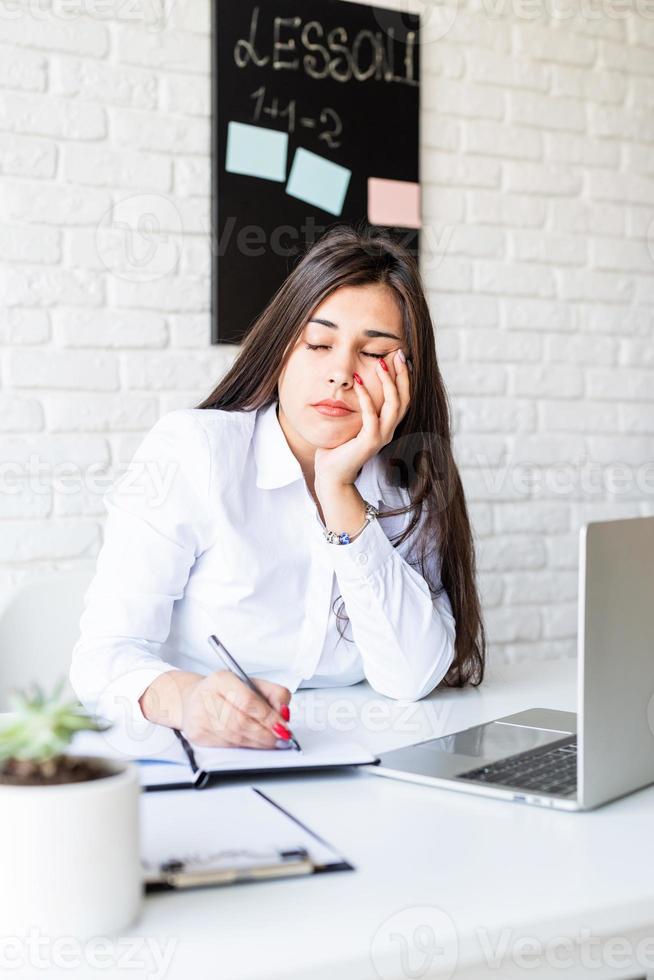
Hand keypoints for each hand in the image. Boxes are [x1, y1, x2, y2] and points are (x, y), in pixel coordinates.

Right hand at [179, 671, 292, 748]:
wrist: (194, 699)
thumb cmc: (225, 692)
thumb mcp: (252, 683)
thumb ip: (274, 694)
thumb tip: (284, 713)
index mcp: (221, 680)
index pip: (247, 701)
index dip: (268, 717)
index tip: (283, 726)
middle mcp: (207, 697)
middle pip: (240, 722)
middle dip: (265, 734)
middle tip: (281, 737)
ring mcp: (199, 718)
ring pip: (235, 738)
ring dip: (258, 743)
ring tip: (271, 741)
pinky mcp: (198, 736)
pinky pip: (227, 746)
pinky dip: (245, 747)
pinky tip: (254, 742)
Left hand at [314, 348, 410, 488]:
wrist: (332, 475)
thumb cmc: (338, 448)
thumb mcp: (351, 421)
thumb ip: (358, 405)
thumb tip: (354, 380)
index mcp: (387, 425)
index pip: (403, 397)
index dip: (404, 376)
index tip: (399, 355)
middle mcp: (388, 430)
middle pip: (404, 398)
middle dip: (402, 374)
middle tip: (398, 353)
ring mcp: (381, 437)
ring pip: (394, 405)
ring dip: (388, 382)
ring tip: (380, 363)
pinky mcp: (369, 442)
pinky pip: (371, 416)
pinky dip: (366, 397)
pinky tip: (359, 382)